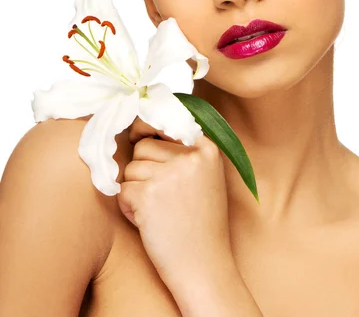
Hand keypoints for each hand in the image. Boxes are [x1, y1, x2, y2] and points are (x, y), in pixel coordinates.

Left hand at [117, 117, 233, 290]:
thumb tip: (141, 128)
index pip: (164, 120)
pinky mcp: (149, 195)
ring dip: (134, 189)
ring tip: (157, 211)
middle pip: (143, 146)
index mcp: (207, 147)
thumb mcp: (204, 176)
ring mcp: (170, 174)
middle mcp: (191, 156)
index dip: (145, 129)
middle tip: (158, 196)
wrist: (205, 267)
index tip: (137, 138)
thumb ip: (182, 150)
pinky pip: (122, 190)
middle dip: (142, 169)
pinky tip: (149, 223)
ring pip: (130, 168)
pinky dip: (128, 207)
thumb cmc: (201, 223)